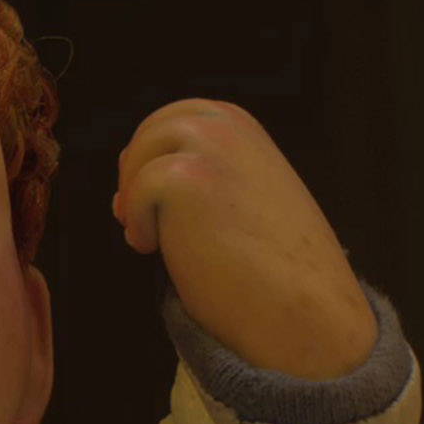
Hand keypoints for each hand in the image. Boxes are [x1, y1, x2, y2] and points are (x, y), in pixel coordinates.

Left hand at [114, 99, 375, 379]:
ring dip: (134, 197)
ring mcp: (209, 148)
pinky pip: (136, 189)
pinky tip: (152, 249)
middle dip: (136, 171)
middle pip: (153, 129)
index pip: (176, 118)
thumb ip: (199, 181)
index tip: (147, 199)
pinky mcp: (186, 178)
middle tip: (137, 222)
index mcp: (242, 127)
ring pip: (140, 154)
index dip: (152, 155)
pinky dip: (135, 222)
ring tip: (150, 239)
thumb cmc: (271, 268)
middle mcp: (227, 126)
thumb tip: (123, 191)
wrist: (300, 305)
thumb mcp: (241, 201)